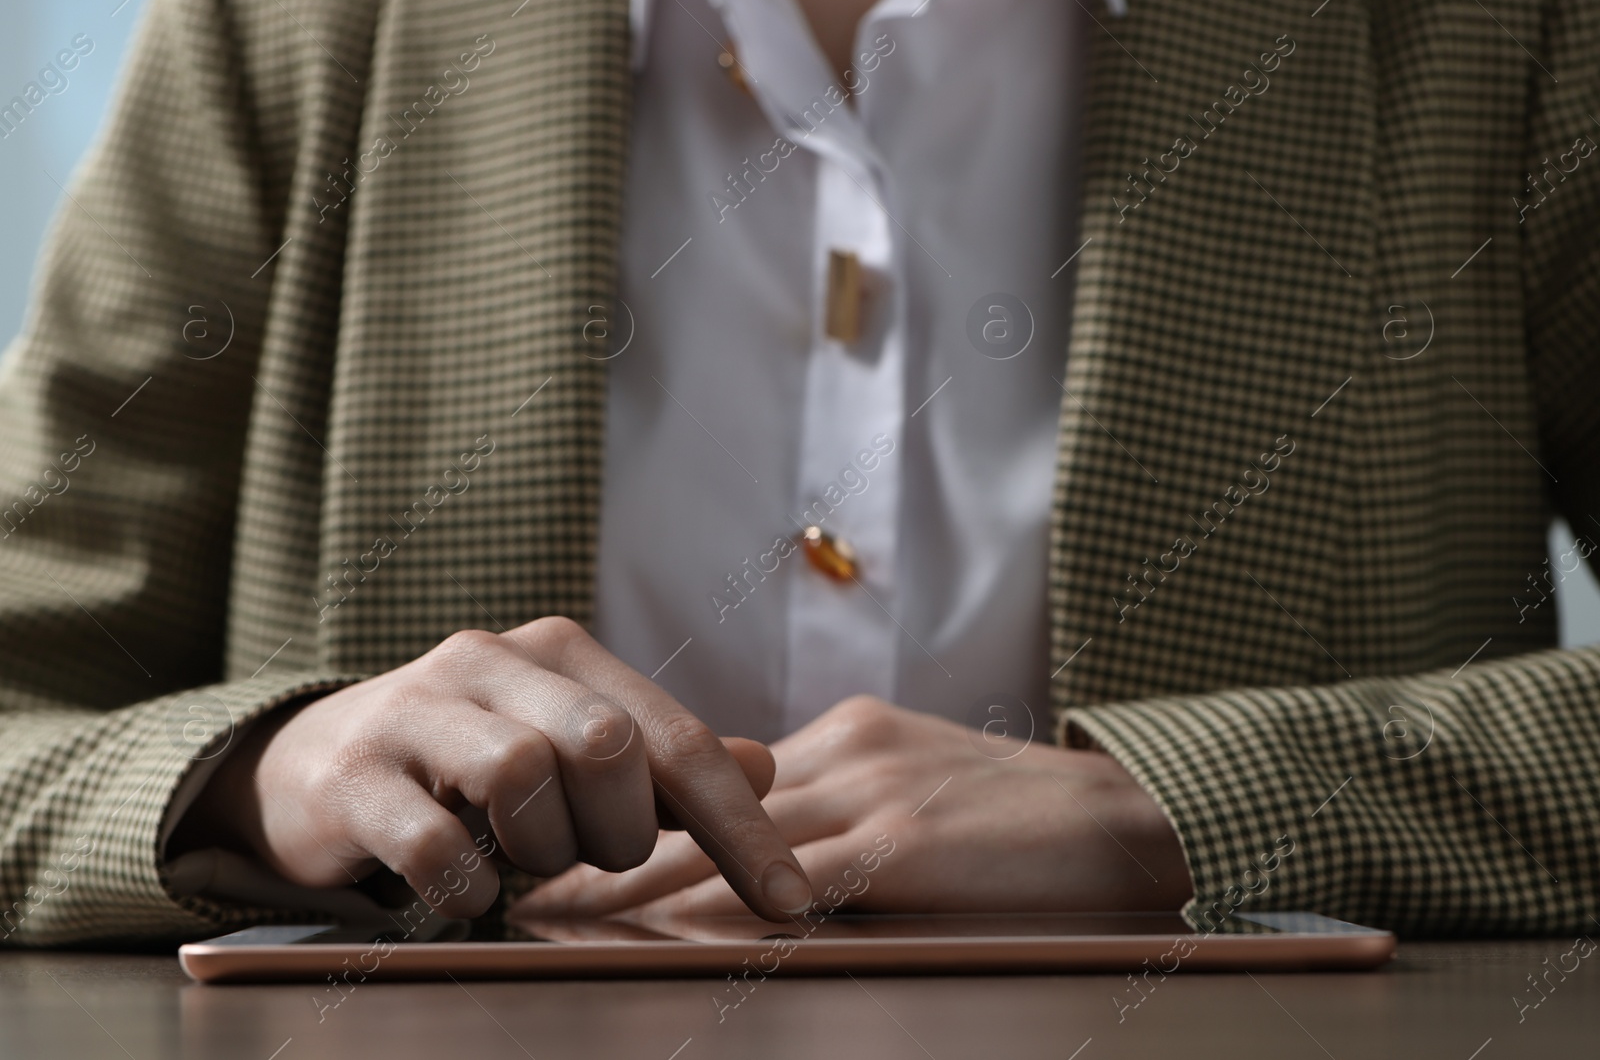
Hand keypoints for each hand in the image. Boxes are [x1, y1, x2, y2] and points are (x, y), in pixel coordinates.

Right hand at [171, 618, 813, 920]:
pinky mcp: (353, 775)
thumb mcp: (571, 755)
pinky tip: (465, 887)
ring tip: (519, 861)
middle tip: (589, 856)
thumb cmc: (470, 766)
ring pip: (522, 774)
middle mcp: (491, 661)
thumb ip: (663, 765)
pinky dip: (466, 886)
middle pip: (607, 744)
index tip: (792, 903)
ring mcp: (416, 711)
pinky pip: (433, 842)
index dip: (742, 825)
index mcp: (562, 655)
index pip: (677, 739)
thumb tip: (766, 767)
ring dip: (541, 850)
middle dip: (620, 830)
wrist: (310, 764)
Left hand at [513, 696, 1192, 918]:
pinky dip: (719, 909)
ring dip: (636, 878)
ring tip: (558, 907)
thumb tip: (775, 858)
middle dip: (611, 842)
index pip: (718, 774)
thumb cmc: (1025, 817)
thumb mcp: (923, 787)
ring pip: (725, 838)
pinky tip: (662, 936)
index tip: (570, 837)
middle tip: (527, 873)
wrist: (1127, 814)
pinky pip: (791, 881)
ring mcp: (869, 793)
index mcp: (844, 736)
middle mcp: (840, 752)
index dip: (640, 811)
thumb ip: (847, 811)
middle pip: (700, 800)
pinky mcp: (901, 843)